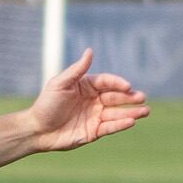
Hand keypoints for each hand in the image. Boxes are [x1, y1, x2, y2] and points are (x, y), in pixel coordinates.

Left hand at [27, 49, 149, 151]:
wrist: (36, 129)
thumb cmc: (46, 104)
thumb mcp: (59, 84)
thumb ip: (77, 70)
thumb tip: (90, 51)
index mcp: (87, 86)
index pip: (108, 82)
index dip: (118, 83)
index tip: (127, 86)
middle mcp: (94, 100)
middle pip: (116, 97)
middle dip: (130, 97)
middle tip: (142, 97)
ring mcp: (95, 116)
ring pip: (117, 113)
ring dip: (132, 112)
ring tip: (146, 111)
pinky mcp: (94, 131)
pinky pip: (110, 127)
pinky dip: (121, 124)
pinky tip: (131, 121)